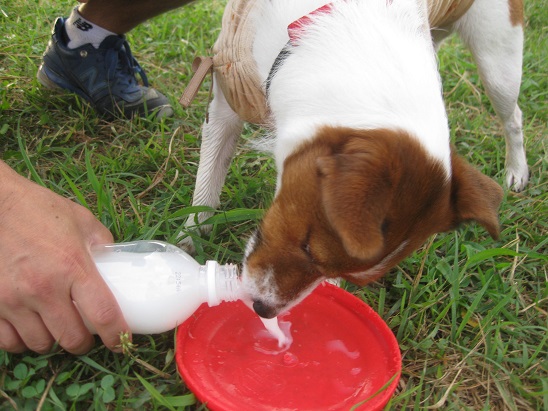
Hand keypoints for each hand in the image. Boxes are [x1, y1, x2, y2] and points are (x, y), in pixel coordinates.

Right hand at [0, 162, 128, 353]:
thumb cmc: (39, 210)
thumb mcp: (82, 221)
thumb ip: (102, 245)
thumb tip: (117, 264)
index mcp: (73, 266)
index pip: (103, 314)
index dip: (116, 335)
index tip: (121, 342)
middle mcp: (44, 287)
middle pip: (72, 338)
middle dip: (84, 343)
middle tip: (86, 335)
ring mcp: (14, 298)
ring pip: (41, 343)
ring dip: (53, 341)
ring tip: (57, 328)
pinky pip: (8, 341)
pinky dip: (22, 341)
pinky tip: (29, 328)